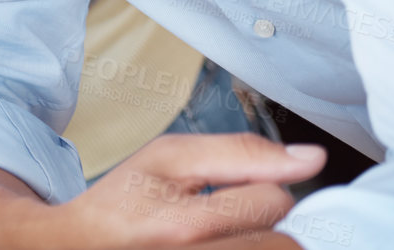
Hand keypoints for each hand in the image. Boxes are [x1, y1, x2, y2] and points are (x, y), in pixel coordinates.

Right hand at [49, 133, 324, 247]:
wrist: (81, 246)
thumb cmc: (125, 202)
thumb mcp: (170, 157)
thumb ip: (242, 153)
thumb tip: (312, 157)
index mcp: (186, 226)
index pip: (274, 201)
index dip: (263, 185)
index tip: (236, 186)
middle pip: (285, 244)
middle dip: (269, 222)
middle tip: (235, 215)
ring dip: (263, 242)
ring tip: (231, 234)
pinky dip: (251, 247)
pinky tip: (226, 241)